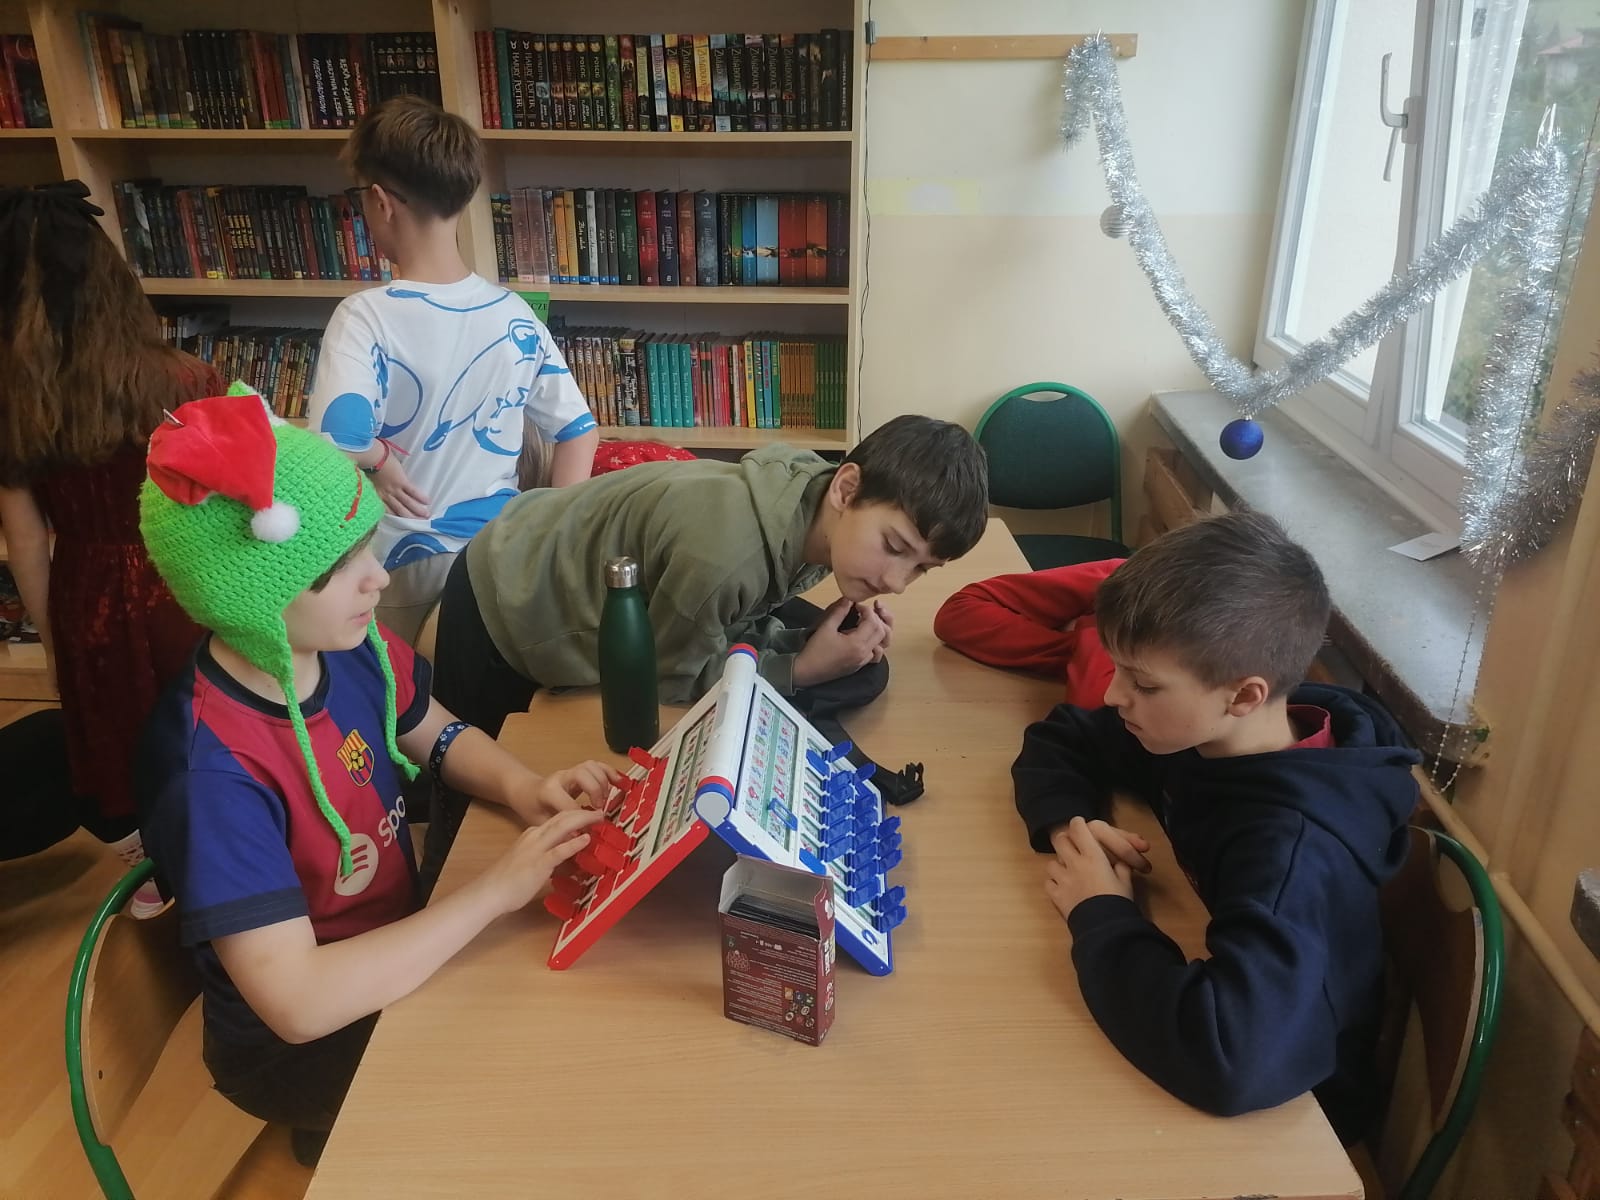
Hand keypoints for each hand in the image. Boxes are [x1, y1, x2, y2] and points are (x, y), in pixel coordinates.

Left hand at [372, 454, 430, 518]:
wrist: (370, 457)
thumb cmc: (368, 465)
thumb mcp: (368, 480)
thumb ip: (374, 486)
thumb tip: (376, 486)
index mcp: (378, 495)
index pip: (388, 511)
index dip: (397, 518)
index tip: (404, 524)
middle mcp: (387, 495)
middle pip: (400, 511)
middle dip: (410, 518)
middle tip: (420, 523)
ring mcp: (395, 489)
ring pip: (407, 503)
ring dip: (417, 510)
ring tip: (426, 515)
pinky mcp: (402, 481)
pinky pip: (412, 491)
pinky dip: (420, 497)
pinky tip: (427, 501)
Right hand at [478, 808, 604, 915]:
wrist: (490, 892)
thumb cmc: (508, 881)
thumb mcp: (529, 861)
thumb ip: (546, 856)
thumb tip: (565, 858)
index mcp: (532, 835)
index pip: (557, 819)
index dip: (575, 815)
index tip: (590, 816)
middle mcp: (534, 836)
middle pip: (562, 817)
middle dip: (582, 812)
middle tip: (600, 812)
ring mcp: (536, 849)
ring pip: (561, 827)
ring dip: (582, 820)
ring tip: (598, 818)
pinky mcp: (538, 864)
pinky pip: (558, 851)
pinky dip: (574, 843)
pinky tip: (586, 839)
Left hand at [518, 760, 621, 822]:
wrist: (526, 791)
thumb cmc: (532, 808)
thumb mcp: (540, 823)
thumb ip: (558, 829)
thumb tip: (578, 839)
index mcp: (548, 791)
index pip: (569, 803)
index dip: (581, 819)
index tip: (588, 831)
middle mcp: (560, 777)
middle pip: (582, 775)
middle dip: (595, 792)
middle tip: (600, 809)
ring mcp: (570, 772)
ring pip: (591, 767)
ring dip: (603, 782)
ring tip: (607, 799)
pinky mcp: (579, 770)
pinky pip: (597, 765)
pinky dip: (610, 773)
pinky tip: (618, 783)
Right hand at [792, 597, 889, 686]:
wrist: (807, 671)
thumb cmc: (815, 650)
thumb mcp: (826, 627)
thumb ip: (839, 612)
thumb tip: (849, 599)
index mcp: (857, 643)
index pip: (873, 622)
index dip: (867, 610)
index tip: (856, 606)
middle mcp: (864, 653)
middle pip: (882, 632)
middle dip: (875, 618)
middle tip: (863, 612)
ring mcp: (863, 661)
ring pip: (882, 644)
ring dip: (877, 631)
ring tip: (867, 623)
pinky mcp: (859, 665)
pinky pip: (875, 655)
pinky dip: (875, 645)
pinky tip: (865, 639)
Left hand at [1043, 816, 1134, 920]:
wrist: (1105, 928)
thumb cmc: (1119, 901)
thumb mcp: (1126, 880)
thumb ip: (1120, 866)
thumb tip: (1118, 860)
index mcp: (1093, 856)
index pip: (1079, 828)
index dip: (1078, 824)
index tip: (1080, 824)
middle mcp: (1074, 863)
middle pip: (1060, 840)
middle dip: (1065, 840)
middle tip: (1073, 845)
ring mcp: (1062, 879)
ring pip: (1052, 862)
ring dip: (1059, 864)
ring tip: (1069, 871)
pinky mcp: (1055, 895)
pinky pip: (1048, 883)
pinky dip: (1054, 883)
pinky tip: (1063, 887)